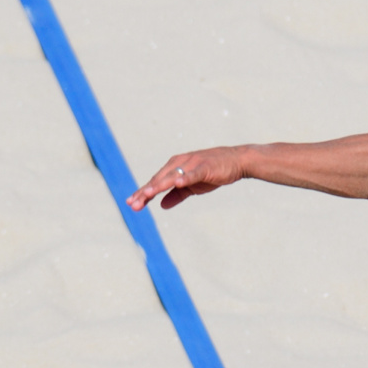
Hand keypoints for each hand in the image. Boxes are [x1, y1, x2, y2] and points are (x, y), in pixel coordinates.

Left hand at [127, 145, 243, 210]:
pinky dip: (185, 178)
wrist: (236, 161)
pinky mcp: (205, 167)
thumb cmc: (213, 172)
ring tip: (147, 194)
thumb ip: (176, 195)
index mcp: (175, 167)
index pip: (156, 182)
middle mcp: (179, 163)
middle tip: (133, 204)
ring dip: (159, 185)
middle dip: (145, 192)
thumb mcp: (192, 187)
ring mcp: (192, 164)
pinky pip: (193, 173)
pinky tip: (177, 183)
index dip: (143, 193)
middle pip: (159, 179)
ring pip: (172, 176)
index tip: (131, 204)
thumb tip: (162, 205)